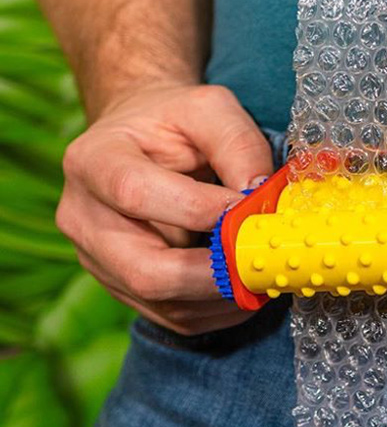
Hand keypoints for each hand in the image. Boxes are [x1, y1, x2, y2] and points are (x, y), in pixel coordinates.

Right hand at [56, 84, 272, 334]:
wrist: (144, 140)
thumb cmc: (177, 122)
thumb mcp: (211, 109)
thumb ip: (239, 145)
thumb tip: (260, 197)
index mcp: (93, 161)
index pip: (136, 194)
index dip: (199, 210)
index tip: (251, 209)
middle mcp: (82, 217)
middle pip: (145, 269)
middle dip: (214, 274)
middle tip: (264, 263)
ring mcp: (97, 260)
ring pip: (163, 302)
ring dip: (223, 296)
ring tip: (263, 273)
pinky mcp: (122, 288)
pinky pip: (173, 317)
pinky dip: (218, 310)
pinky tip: (246, 287)